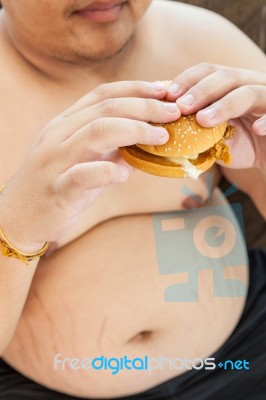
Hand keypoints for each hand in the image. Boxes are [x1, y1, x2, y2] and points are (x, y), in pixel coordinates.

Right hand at [0, 81, 179, 250]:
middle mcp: (58, 135)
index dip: (136, 88)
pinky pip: (82, 176)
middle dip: (145, 106)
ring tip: (162, 137)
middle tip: (175, 112)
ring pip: (96, 132)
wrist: (17, 218)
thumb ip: (109, 148)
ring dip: (135, 131)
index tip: (164, 91)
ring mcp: (55, 161)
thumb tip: (145, 140)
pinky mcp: (57, 190)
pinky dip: (107, 172)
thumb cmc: (55, 186)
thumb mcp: (82, 159)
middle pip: (106, 108)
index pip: (103, 94)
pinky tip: (126, 174)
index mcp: (65, 124)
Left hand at [165, 63, 265, 168]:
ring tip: (204, 120)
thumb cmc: (241, 146)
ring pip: (249, 93)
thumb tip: (160, 128)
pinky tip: (257, 129)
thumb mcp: (214, 137)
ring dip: (225, 105)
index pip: (209, 71)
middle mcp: (251, 85)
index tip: (167, 95)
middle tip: (181, 106)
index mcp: (232, 85)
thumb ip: (194, 129)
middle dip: (201, 90)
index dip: (187, 80)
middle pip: (227, 77)